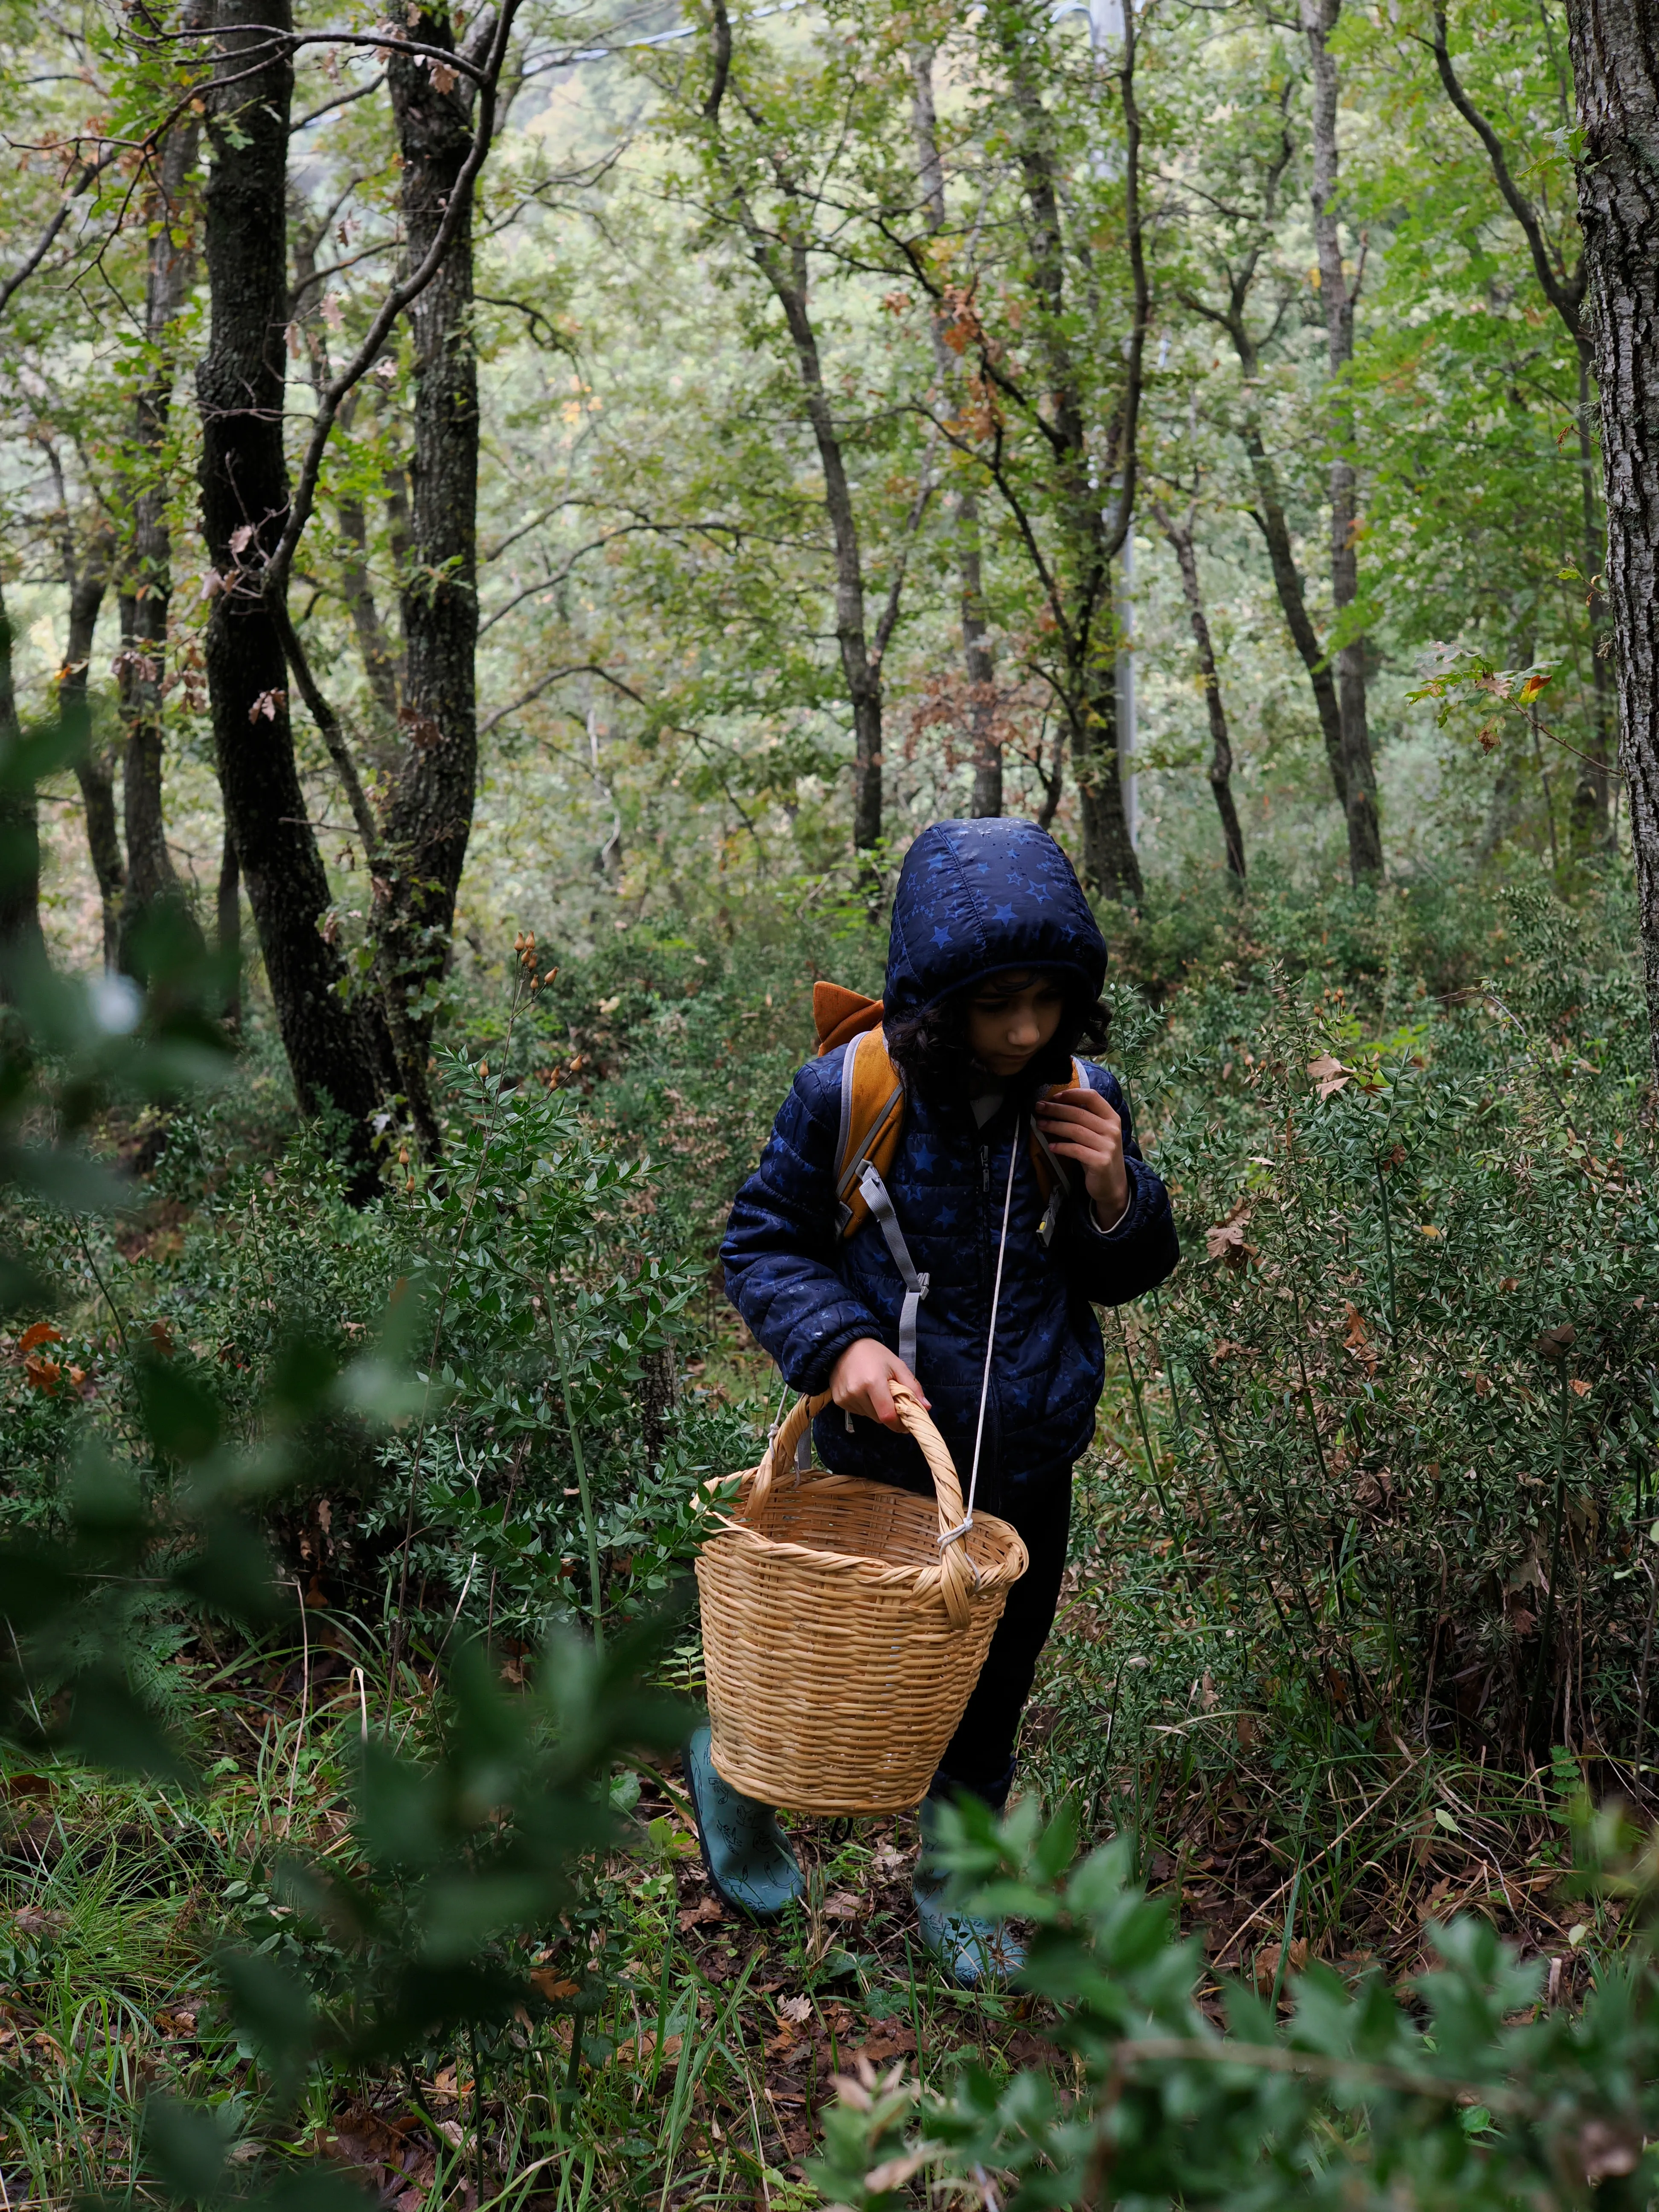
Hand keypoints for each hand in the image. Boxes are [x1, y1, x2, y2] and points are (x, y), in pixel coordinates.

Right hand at [829, 1338, 928, 1429]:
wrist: (845, 1345)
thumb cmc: (874, 1354)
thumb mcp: (897, 1365)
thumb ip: (912, 1387)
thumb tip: (926, 1407)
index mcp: (873, 1382)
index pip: (887, 1415)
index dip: (898, 1424)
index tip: (905, 1425)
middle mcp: (856, 1392)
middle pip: (878, 1417)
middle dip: (888, 1413)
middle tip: (891, 1399)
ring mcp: (845, 1397)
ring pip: (868, 1416)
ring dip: (875, 1409)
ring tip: (875, 1391)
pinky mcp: (838, 1400)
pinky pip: (857, 1412)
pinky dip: (864, 1406)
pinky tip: (863, 1392)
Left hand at [1035, 1085, 1128, 1225]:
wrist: (1112, 1184)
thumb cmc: (1099, 1154)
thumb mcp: (1097, 1134)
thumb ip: (1085, 1119)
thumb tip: (1055, 1104)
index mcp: (1112, 1118)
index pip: (1092, 1097)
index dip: (1072, 1094)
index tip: (1053, 1096)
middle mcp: (1112, 1130)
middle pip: (1079, 1113)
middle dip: (1056, 1109)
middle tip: (1038, 1108)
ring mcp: (1108, 1146)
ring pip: (1076, 1130)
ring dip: (1054, 1126)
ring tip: (1040, 1125)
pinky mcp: (1101, 1162)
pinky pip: (1076, 1150)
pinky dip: (1061, 1147)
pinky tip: (1050, 1147)